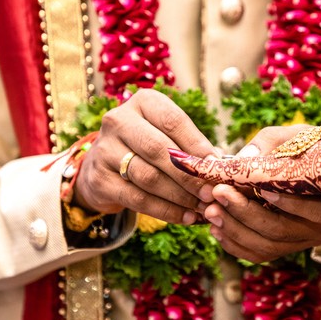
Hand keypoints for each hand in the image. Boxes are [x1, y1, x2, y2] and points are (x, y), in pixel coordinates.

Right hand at [73, 89, 217, 223]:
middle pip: (159, 149)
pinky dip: (166, 211)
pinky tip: (185, 217)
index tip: (218, 168)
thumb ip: (193, 148)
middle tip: (212, 193)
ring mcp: (105, 150)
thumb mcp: (169, 137)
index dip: (198, 145)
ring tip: (202, 208)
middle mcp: (119, 121)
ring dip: (180, 196)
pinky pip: (138, 199)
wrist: (105, 168)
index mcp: (143, 102)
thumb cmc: (149, 148)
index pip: (173, 121)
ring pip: (149, 177)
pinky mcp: (99, 180)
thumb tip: (221, 165)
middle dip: (190, 175)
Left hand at [173, 124, 320, 262]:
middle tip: (217, 193)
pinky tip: (215, 228)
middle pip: (280, 231)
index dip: (286, 202)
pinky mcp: (285, 248)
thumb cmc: (312, 147)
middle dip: (244, 213)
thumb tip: (243, 159)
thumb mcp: (297, 136)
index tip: (257, 187)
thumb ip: (271, 143)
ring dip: (234, 230)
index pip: (314, 210)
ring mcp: (303, 241)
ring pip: (266, 247)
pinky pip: (258, 254)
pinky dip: (234, 244)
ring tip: (210, 210)